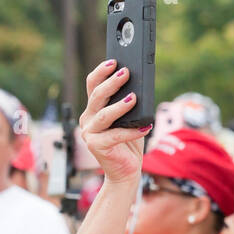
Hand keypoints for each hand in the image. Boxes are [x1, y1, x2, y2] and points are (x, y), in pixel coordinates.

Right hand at [80, 60, 147, 181]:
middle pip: (97, 96)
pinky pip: (116, 135)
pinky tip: (145, 127)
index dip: (101, 72)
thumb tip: (139, 85)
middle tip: (125, 72)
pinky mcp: (96, 146)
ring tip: (133, 98)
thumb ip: (129, 104)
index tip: (114, 61)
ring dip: (120, 105)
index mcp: (93, 110)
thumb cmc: (129, 144)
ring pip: (104, 115)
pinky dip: (132, 131)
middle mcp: (88, 119)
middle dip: (112, 82)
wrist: (126, 172)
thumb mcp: (130, 120)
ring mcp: (89, 133)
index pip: (92, 85)